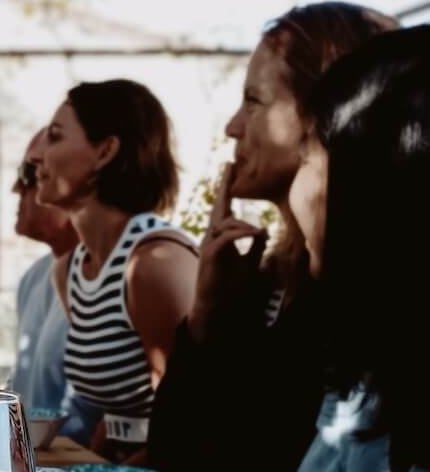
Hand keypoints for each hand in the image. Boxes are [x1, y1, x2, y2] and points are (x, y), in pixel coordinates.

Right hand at [187, 163, 267, 342]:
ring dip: (243, 225)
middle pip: (219, 208)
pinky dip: (240, 234)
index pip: (224, 210)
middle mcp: (211, 238)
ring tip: (258, 232)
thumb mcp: (248, 263)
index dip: (227, 190)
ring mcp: (208, 246)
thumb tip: (263, 229)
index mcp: (220, 238)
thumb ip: (255, 246)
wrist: (215, 306)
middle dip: (225, 186)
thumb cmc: (228, 286)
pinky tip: (253, 234)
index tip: (230, 170)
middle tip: (229, 166)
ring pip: (225, 223)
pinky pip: (225, 238)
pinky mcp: (210, 256)